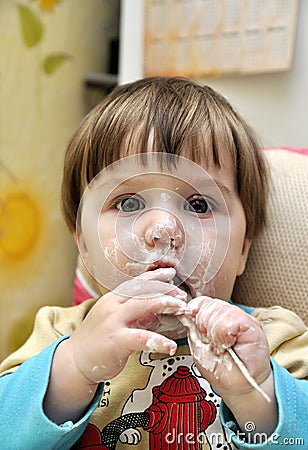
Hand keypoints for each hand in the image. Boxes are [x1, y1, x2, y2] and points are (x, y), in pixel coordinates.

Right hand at [67, 267, 186, 383]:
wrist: (74, 361)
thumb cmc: (96, 340)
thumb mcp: (114, 320)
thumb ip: (134, 314)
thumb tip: (156, 313)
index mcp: (113, 299)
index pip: (136, 282)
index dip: (155, 276)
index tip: (171, 273)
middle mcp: (113, 306)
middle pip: (142, 290)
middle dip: (165, 289)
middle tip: (182, 295)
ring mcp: (114, 322)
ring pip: (142, 305)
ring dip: (164, 304)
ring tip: (181, 308)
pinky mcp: (116, 341)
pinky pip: (141, 338)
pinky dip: (158, 341)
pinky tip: (170, 346)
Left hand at [182, 297, 270, 398]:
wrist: (241, 386)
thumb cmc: (221, 369)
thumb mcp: (200, 347)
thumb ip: (193, 327)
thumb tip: (184, 311)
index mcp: (215, 318)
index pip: (203, 302)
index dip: (196, 308)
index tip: (192, 317)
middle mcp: (229, 315)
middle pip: (210, 304)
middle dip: (204, 323)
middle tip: (211, 342)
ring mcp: (242, 318)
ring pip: (220, 309)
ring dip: (215, 331)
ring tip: (220, 346)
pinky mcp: (252, 324)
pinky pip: (233, 318)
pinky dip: (225, 333)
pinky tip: (228, 343)